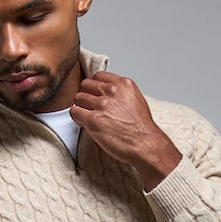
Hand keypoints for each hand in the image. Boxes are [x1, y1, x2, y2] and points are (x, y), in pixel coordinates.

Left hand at [69, 71, 181, 187]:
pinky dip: (77, 117)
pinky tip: (85, 123)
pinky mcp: (94, 120)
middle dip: (86, 95)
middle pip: (86, 85)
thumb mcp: (136, 100)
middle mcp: (112, 91)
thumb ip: (121, 93)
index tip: (95, 95)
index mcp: (123, 84)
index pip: (98, 76)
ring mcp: (102, 105)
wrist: (145, 145)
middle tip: (90, 107)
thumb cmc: (141, 129)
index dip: (94, 86)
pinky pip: (75, 111)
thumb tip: (106, 95)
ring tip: (88, 117)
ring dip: (81, 107)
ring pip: (78, 97)